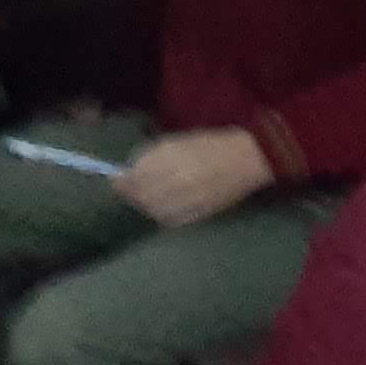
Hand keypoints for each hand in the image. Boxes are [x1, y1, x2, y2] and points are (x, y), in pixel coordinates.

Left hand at [113, 127, 274, 229]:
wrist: (248, 158)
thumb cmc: (208, 144)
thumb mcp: (174, 143)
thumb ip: (148, 158)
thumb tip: (124, 175)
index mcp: (171, 158)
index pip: (136, 176)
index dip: (122, 181)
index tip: (117, 180)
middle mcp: (179, 179)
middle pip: (143, 195)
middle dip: (132, 194)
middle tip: (130, 190)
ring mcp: (191, 198)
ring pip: (155, 211)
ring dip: (146, 206)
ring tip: (148, 198)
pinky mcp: (202, 212)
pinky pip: (172, 221)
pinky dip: (163, 216)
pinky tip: (164, 208)